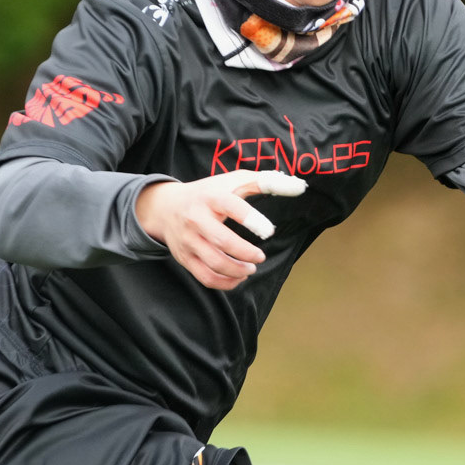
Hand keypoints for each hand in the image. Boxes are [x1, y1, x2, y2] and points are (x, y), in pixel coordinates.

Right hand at [135, 170, 306, 290]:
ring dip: (237, 271)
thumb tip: (299, 186)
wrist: (165, 207)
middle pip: (221, 241)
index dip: (251, 219)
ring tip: (251, 268)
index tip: (270, 231)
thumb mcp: (234, 181)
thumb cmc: (210, 193)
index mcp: (211, 197)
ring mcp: (188, 240)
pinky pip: (204, 277)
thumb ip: (266, 182)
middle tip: (261, 256)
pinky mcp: (184, 258)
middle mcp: (196, 219)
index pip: (231, 206)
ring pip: (213, 263)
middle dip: (246, 252)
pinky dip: (224, 283)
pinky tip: (238, 278)